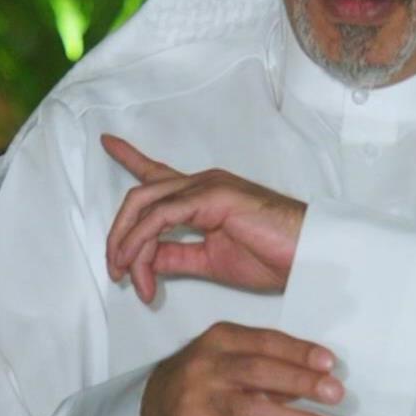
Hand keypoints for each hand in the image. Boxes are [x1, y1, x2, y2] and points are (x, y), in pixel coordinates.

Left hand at [102, 134, 305, 302]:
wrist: (308, 255)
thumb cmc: (272, 256)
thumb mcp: (211, 261)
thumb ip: (177, 257)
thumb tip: (146, 261)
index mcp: (202, 195)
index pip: (158, 174)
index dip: (131, 157)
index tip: (107, 142)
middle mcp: (200, 183)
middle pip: (141, 195)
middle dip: (118, 232)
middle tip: (114, 268)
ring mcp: (206, 186)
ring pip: (145, 204)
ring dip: (126, 242)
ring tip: (123, 274)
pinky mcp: (211, 197)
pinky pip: (161, 217)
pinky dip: (142, 242)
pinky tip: (138, 266)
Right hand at [141, 321, 342, 415]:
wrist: (151, 413)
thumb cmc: (200, 382)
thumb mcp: (226, 360)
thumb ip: (263, 365)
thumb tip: (313, 378)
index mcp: (220, 339)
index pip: (265, 341)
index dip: (299, 352)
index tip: (330, 363)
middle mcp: (208, 366)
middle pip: (261, 371)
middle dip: (302, 382)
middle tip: (336, 394)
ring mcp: (201, 400)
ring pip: (253, 409)